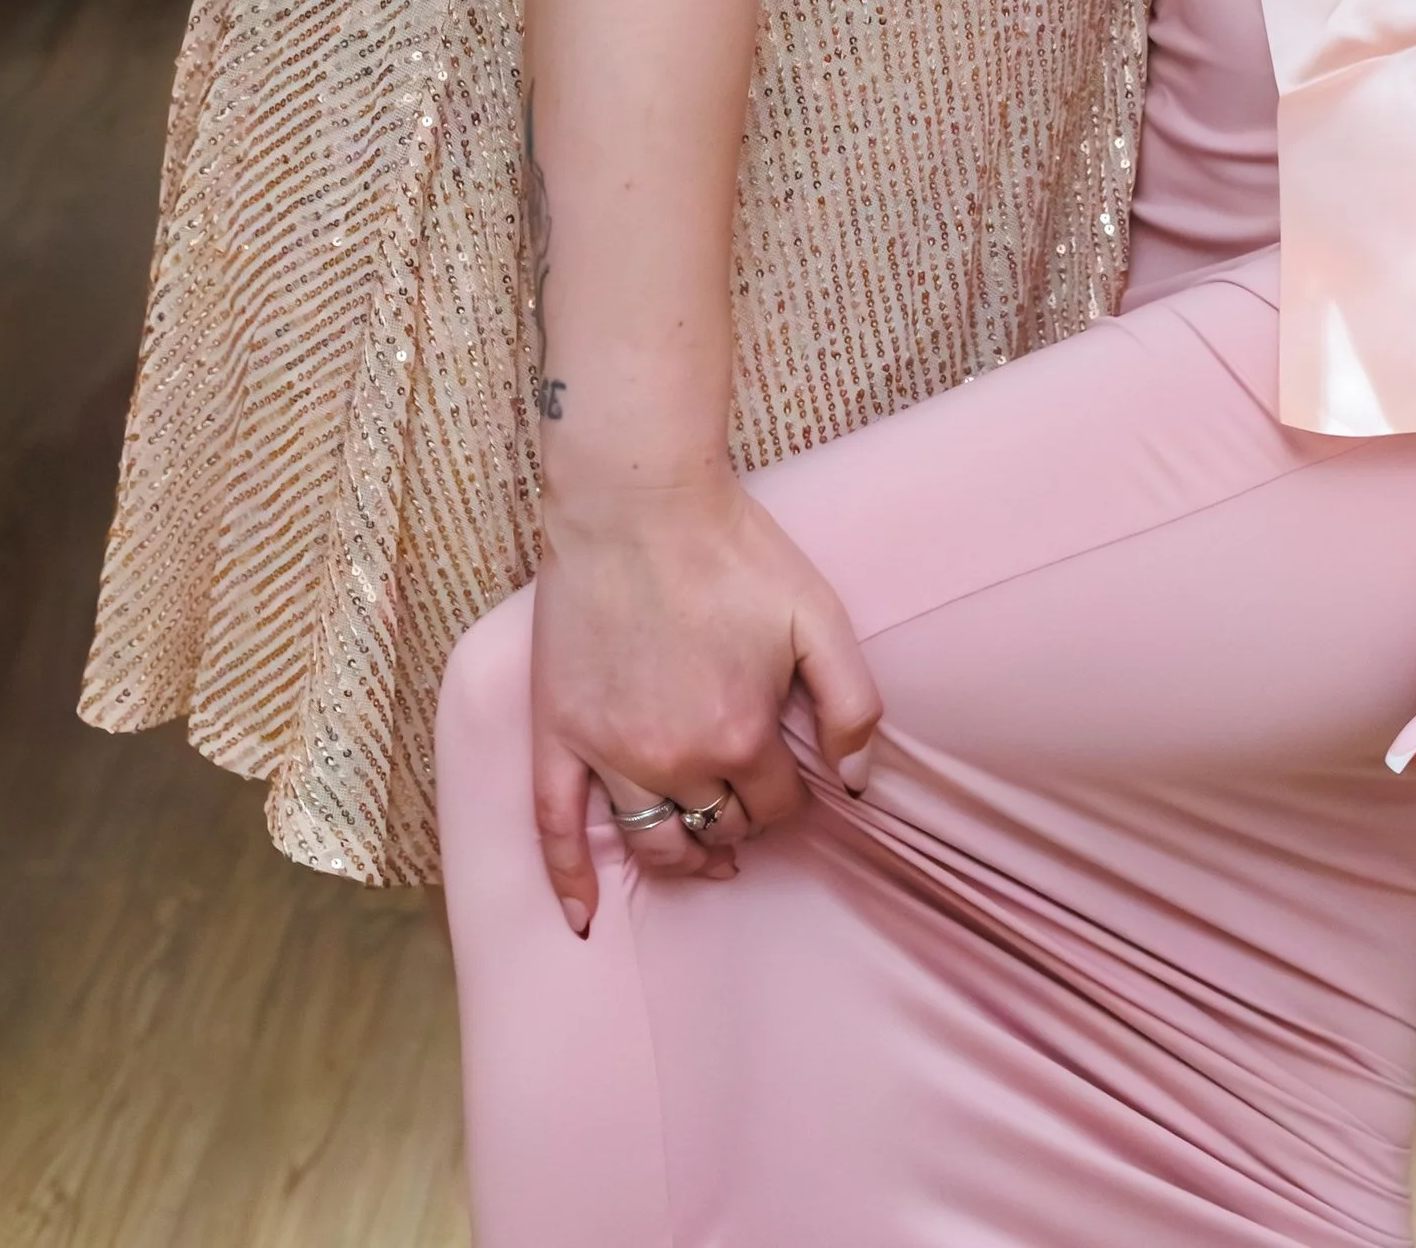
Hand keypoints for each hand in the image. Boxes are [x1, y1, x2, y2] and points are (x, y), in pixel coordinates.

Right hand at [530, 470, 881, 934]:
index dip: (790, 796)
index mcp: (740, 735)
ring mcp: (609, 752)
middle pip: (718, 828)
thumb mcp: (818, 613)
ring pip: (654, 841)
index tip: (792, 775)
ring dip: (684, 856)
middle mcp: (674, 760)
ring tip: (703, 855)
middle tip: (748, 794)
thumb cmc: (732, 549)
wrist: (637, 500)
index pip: (777, 808)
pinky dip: (569, 880)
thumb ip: (852, 701)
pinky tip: (585, 916)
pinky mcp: (558, 734)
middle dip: (741, 819)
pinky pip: (555, 828)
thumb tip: (859, 781)